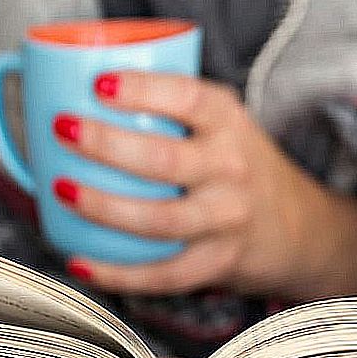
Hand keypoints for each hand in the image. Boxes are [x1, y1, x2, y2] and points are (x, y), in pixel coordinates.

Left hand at [52, 70, 356, 300]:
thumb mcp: (221, 126)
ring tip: (60, 188)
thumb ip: (170, 110)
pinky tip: (79, 261)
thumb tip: (72, 89)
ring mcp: (226, 219)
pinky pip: (162, 274)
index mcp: (230, 123)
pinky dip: (116, 273)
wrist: (296, 227)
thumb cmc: (237, 166)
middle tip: (61, 129)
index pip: (188, 97)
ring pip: (157, 219)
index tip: (99, 83)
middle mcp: (232, 168)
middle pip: (162, 159)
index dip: (142, 90)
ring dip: (101, 206)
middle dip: (104, 144)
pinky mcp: (218, 262)